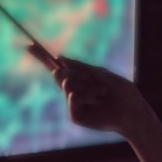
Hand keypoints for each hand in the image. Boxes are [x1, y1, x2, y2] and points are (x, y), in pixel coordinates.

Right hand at [27, 44, 154, 135]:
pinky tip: (98, 102)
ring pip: (67, 83)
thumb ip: (80, 67)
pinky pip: (72, 96)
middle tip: (99, 83)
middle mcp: (73, 92)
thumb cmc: (121, 92)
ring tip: (103, 93)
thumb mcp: (100, 73)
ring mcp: (73, 104)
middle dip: (78, 73)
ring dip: (88, 85)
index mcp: (79, 81)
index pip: (57, 67)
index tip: (29, 45)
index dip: (42, 57)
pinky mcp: (75, 115)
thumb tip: (59, 57)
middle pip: (60, 73)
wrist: (132, 110)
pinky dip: (87, 94)